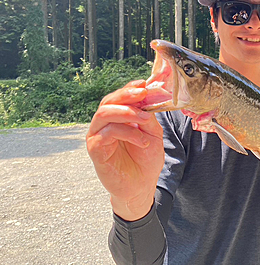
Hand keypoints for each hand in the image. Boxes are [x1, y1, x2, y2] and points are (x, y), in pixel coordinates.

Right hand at [86, 80, 164, 220]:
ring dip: (127, 112)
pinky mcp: (96, 150)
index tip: (143, 84)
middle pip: (108, 101)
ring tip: (145, 120)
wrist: (142, 186)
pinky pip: (108, 133)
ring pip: (105, 113)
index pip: (118, 97)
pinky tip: (142, 141)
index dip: (129, 88)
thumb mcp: (153, 133)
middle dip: (126, 95)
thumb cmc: (145, 160)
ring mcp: (97, 136)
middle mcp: (104, 124)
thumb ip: (148, 116)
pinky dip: (128, 132)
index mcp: (117, 118)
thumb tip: (146, 97)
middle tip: (143, 94)